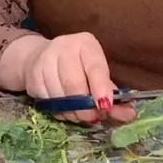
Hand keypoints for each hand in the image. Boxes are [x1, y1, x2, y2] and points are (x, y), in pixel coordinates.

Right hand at [21, 32, 135, 125]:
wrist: (39, 57)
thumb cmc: (76, 67)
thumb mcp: (96, 74)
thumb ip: (112, 95)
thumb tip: (130, 114)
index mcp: (86, 44)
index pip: (95, 67)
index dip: (101, 88)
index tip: (106, 107)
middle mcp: (64, 47)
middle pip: (74, 84)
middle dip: (85, 107)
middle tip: (93, 118)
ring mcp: (45, 60)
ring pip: (60, 96)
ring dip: (72, 112)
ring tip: (79, 114)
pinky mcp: (32, 76)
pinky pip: (47, 102)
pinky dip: (59, 111)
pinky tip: (64, 109)